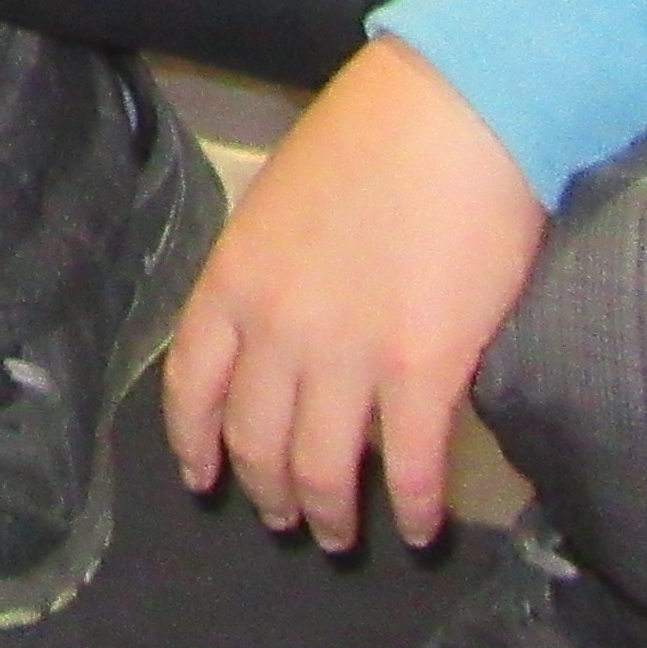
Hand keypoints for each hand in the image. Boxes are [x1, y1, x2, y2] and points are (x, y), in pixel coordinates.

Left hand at [163, 35, 547, 551]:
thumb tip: (282, 329)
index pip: (191, 384)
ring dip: (331, 515)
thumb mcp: (281, 203)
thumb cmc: (372, 139)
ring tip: (343, 536)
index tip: (201, 477)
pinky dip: (415, 508)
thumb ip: (270, 273)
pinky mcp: (423, 372)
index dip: (193, 442)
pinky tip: (424, 527)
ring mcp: (347, 355)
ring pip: (322, 470)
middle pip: (255, 442)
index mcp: (233, 279)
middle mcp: (276, 328)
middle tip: (286, 519)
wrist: (455, 112)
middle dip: (266, 493)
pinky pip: (409, 466)